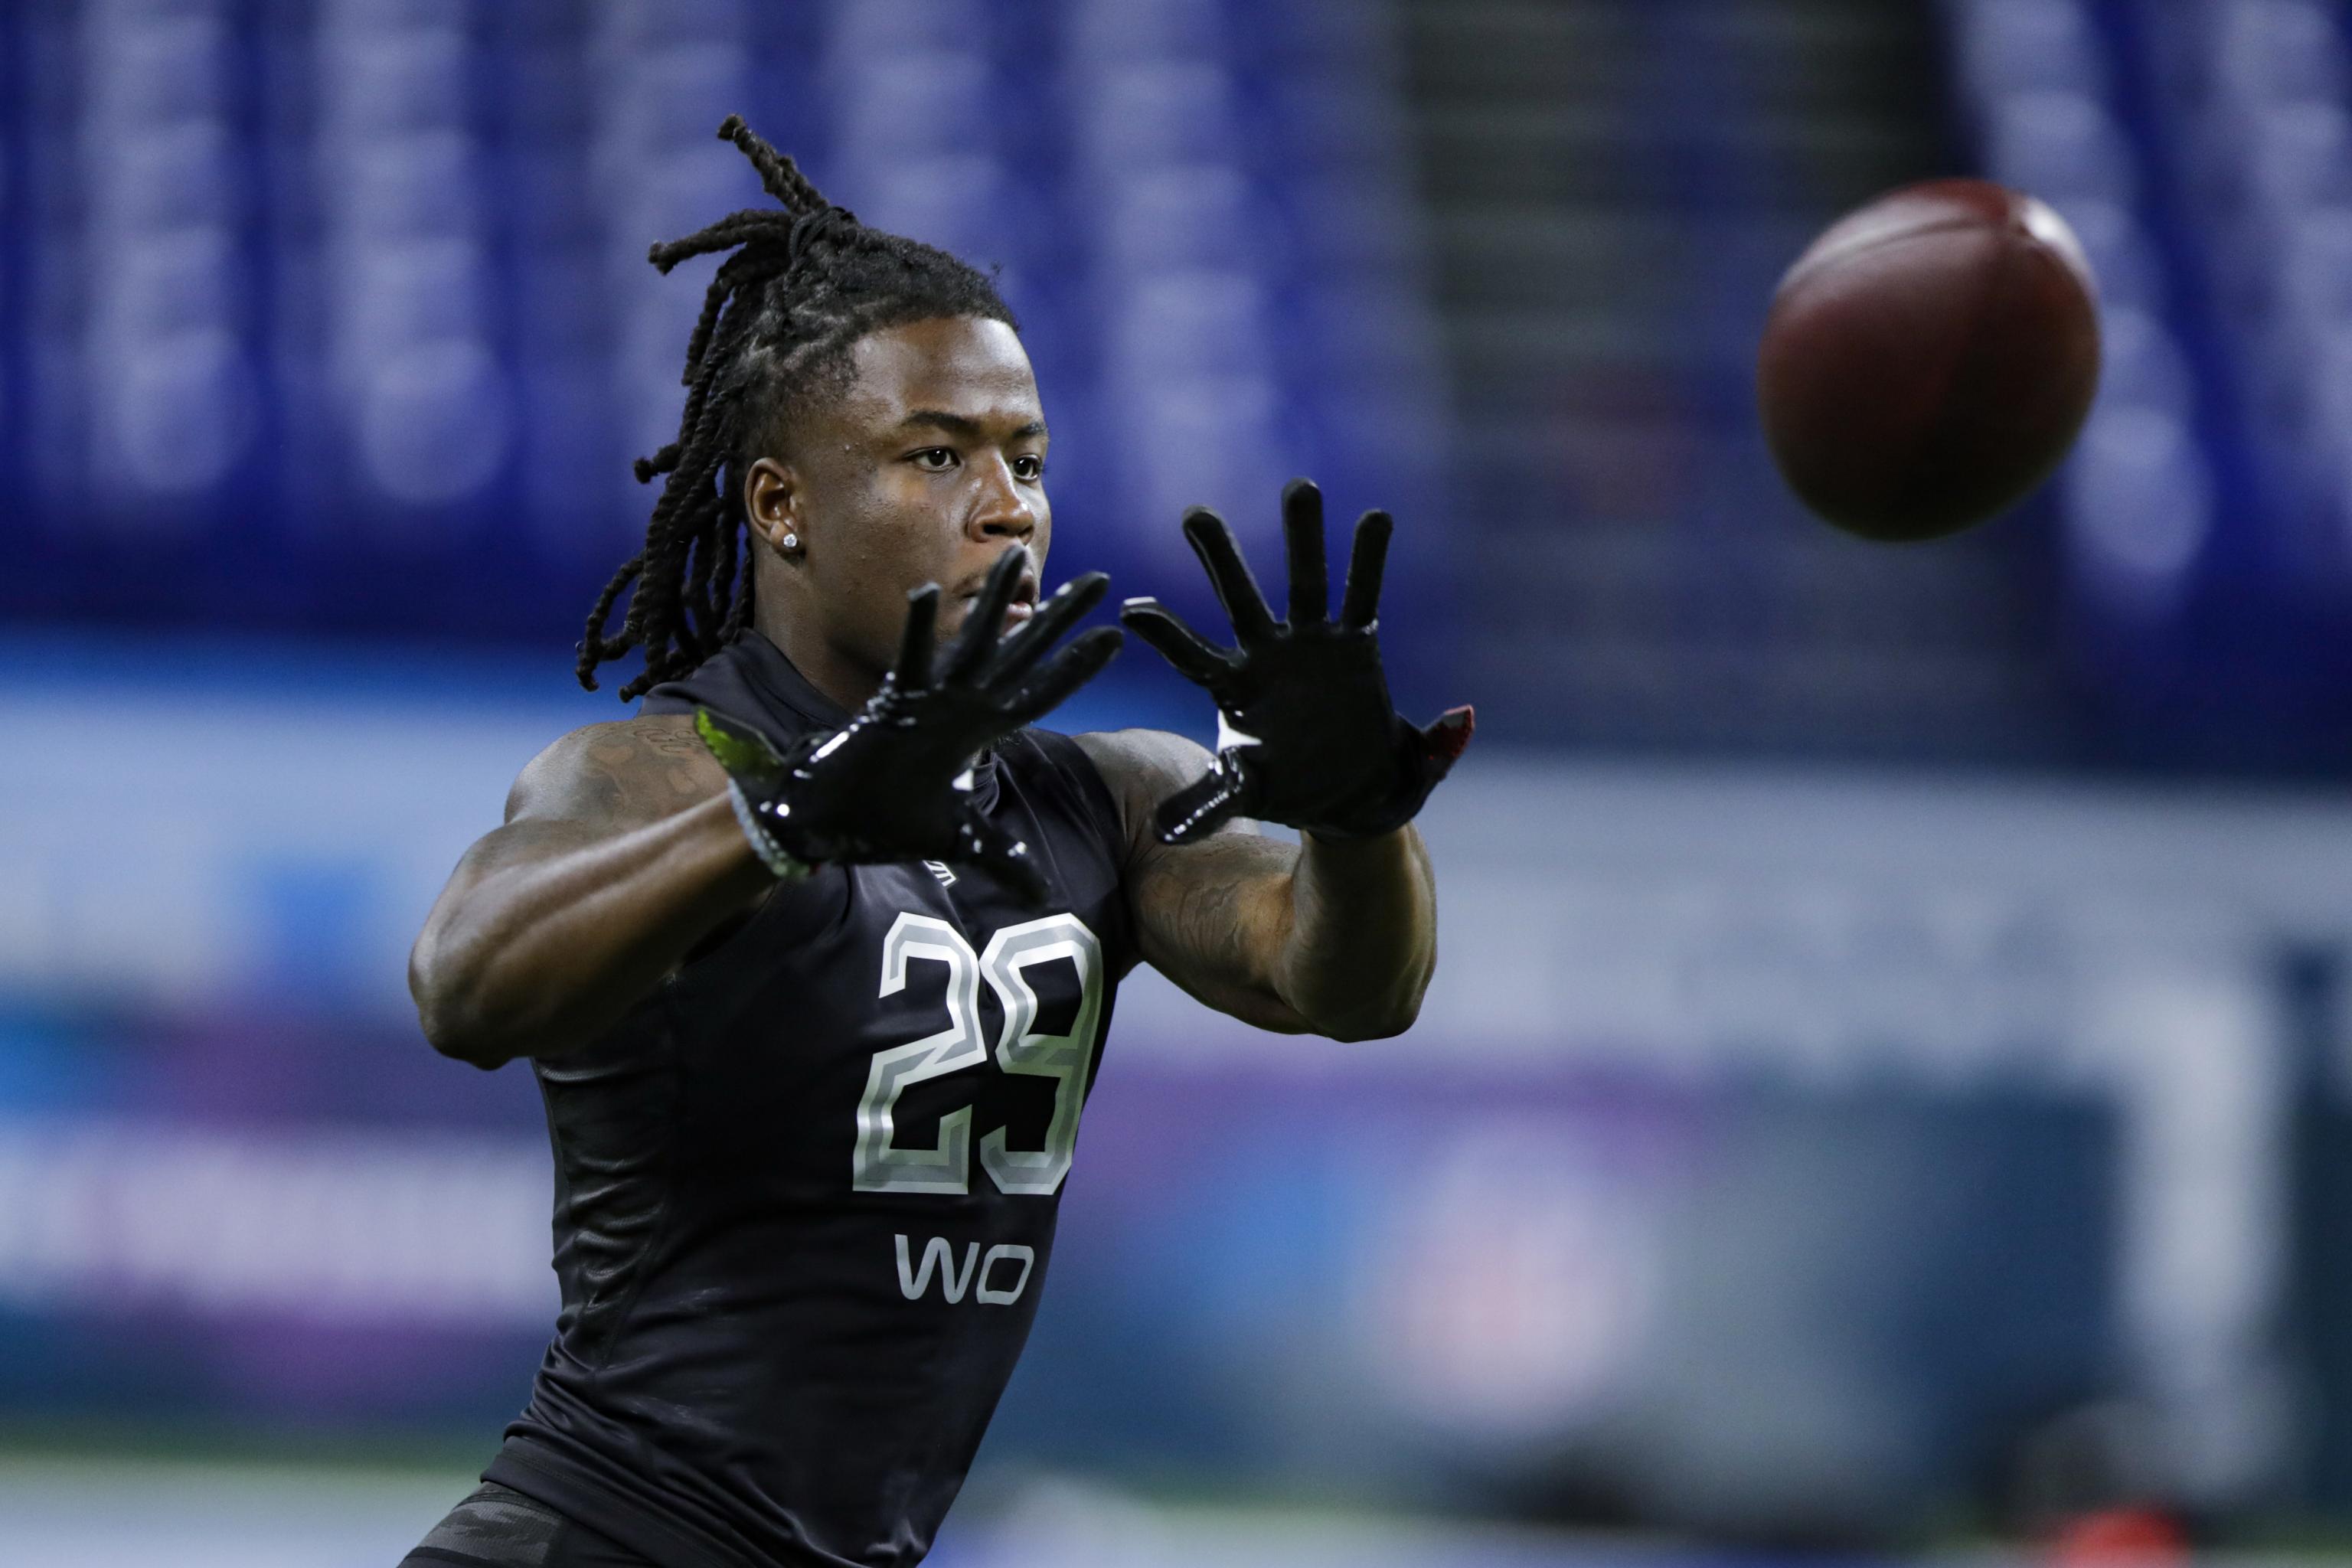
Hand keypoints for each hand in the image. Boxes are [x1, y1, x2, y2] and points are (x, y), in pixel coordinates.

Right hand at [697, 548, 1121, 903]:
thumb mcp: (964, 841)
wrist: (833, 825)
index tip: (1117, 636)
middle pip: (1023, 654)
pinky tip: (927, 593)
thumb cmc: (891, 822)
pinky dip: (917, 630)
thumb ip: (1005, 859)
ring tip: (1018, 557)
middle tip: (1101, 579)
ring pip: (972, 643)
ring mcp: (931, 700)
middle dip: (1060, 618)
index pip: (1043, 692)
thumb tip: (1044, 896)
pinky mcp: (892, 704)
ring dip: (994, 603)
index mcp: (982, 729)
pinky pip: (909, 662)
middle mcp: (963, 705)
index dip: (1078, 667)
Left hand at [1120, 478, 1471, 843]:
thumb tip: (1163, 834)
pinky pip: (1363, 595)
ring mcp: (1311, 643)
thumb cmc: (1286, 790)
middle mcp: (1266, 653)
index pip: (1190, 655)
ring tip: (1300, 486)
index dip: (1164, 633)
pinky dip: (1368, 559)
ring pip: (1304, 583)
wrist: (1346, 797)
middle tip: (1195, 515)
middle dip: (1219, 557)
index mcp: (1231, 686)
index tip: (1131, 609)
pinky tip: (1375, 518)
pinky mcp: (1355, 644)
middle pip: (1238, 599)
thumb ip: (1207, 804)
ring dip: (1304, 538)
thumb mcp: (1244, 795)